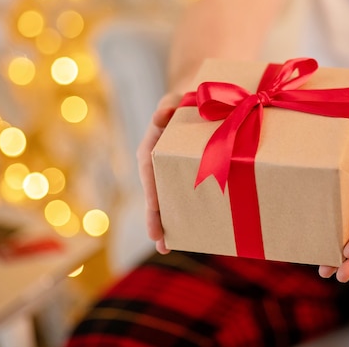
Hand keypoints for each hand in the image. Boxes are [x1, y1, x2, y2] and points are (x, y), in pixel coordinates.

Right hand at [136, 92, 183, 253]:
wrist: (200, 106)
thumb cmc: (186, 103)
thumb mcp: (177, 100)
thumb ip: (169, 105)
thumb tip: (162, 114)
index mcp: (152, 146)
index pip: (148, 170)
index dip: (151, 193)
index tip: (154, 211)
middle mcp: (156, 163)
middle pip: (154, 193)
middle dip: (155, 218)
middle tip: (159, 243)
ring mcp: (168, 173)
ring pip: (164, 200)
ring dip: (165, 223)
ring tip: (166, 248)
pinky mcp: (182, 178)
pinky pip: (180, 198)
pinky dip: (182, 215)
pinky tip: (188, 234)